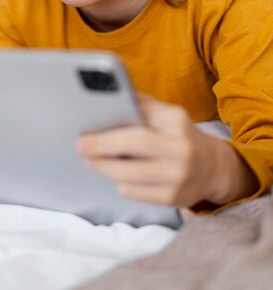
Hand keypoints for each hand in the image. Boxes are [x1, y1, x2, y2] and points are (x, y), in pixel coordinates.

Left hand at [76, 93, 257, 207]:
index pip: (139, 115)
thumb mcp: (169, 115)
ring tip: (91, 161)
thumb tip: (109, 97)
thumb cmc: (180, 136)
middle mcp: (180, 147)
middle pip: (132, 144)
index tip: (88, 122)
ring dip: (104, 167)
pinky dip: (120, 183)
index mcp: (176, 120)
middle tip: (80, 146)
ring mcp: (177, 175)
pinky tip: (117, 176)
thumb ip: (142, 106)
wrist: (214, 169)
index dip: (112, 119)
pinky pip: (133, 192)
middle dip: (101, 145)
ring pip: (128, 173)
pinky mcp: (172, 198)